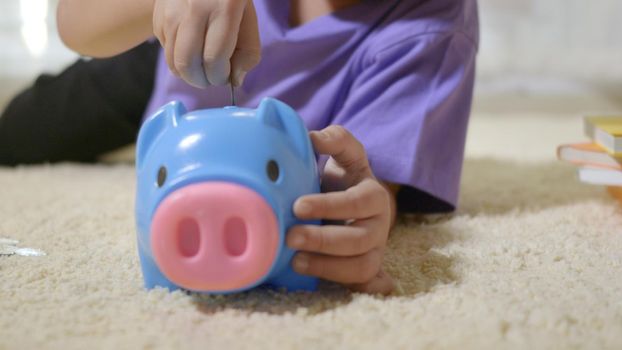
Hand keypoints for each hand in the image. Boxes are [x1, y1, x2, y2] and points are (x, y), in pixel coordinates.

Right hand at [152, 0, 260, 87]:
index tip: (226, 77)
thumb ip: (248, 53)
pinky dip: (178, 59)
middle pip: (187, 63)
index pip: (214, 58)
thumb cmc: (230, 1)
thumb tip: (234, 81)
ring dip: (188, 74)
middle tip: (211, 78)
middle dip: (201, 81)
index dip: (220, 77)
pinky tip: (191, 49)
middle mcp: (193, 8)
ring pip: (172, 61)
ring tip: (202, 68)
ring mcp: (171, 10)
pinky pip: (165, 50)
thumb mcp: (249, 21)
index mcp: (224, 9)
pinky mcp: (158, 16)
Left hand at [287, 126, 395, 294]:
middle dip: (322, 240)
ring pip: (360, 266)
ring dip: (327, 267)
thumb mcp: (343, 156)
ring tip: (295, 261)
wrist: (352, 204)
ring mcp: (375, 250)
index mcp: (373, 195)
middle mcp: (379, 225)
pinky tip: (326, 282)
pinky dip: (352, 287)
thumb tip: (312, 136)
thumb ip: (335, 140)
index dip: (328, 206)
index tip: (297, 206)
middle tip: (289, 237)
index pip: (356, 202)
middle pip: (357, 239)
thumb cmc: (343, 180)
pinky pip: (363, 284)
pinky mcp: (366, 270)